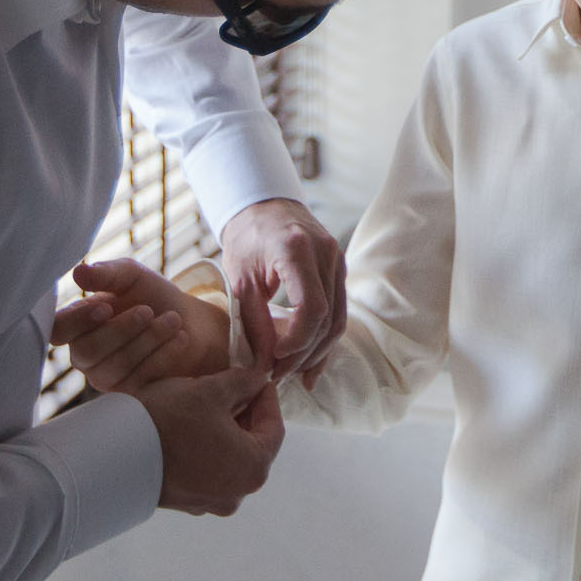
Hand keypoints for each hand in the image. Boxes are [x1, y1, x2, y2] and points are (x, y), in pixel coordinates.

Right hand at [53, 259, 228, 389]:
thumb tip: (78, 272)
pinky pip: (139, 380)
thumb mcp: (132, 276)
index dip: (77, 322)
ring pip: (115, 366)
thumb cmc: (154, 296)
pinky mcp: (131, 393)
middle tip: (148, 310)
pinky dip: (162, 355)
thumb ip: (106, 274)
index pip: (57, 330)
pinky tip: (181, 338)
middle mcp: (85, 354)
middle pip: (87, 351)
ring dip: (147, 340)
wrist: (193, 322)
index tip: (106, 307)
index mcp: (78, 324)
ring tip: (173, 319)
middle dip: (121, 330)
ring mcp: (106, 377)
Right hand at [135, 365, 284, 515]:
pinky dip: (207, 448)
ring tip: (209, 403)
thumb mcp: (211, 390)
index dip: (266, 397)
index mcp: (253, 468)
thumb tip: (259, 379)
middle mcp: (237, 493)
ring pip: (230, 457)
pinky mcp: (187, 502)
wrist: (113, 456)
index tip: (256, 378)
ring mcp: (211, 502)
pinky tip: (190, 426)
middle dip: (245, 413)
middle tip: (233, 386)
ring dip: (225, 430)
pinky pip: (208, 470)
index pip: (274, 426)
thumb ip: (243, 382)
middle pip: (253, 444)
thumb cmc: (168, 420)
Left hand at [218, 198, 345, 381]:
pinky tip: (312, 363)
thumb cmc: (247, 238)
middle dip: (304, 354)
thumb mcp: (241, 279)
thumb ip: (255, 321)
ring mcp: (337, 260)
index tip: (275, 358)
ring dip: (317, 352)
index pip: (312, 308)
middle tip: (279, 374)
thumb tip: (266, 365)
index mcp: (297, 250)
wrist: (264, 206)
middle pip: (327, 319)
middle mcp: (325, 254)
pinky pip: (338, 311)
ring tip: (293, 373)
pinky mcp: (339, 269)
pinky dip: (324, 339)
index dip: (297, 341)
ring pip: (338, 319)